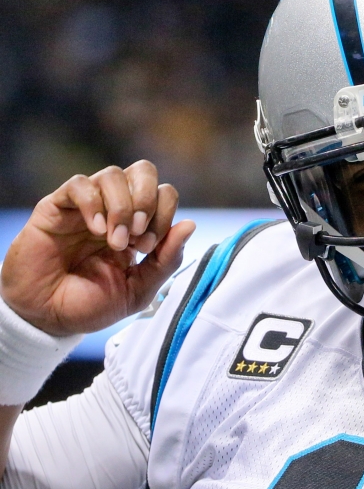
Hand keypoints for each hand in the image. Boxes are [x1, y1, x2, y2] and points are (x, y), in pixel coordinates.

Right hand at [0, 161, 194, 335]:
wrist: (47, 317)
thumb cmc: (91, 304)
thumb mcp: (139, 289)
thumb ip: (167, 260)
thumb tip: (190, 225)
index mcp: (138, 226)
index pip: (164, 194)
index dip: (164, 214)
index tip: (148, 247)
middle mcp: (115, 210)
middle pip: (143, 171)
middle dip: (148, 199)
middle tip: (137, 233)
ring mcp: (86, 207)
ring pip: (113, 174)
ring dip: (121, 206)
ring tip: (113, 240)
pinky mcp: (56, 207)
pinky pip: (79, 184)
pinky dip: (93, 203)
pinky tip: (95, 229)